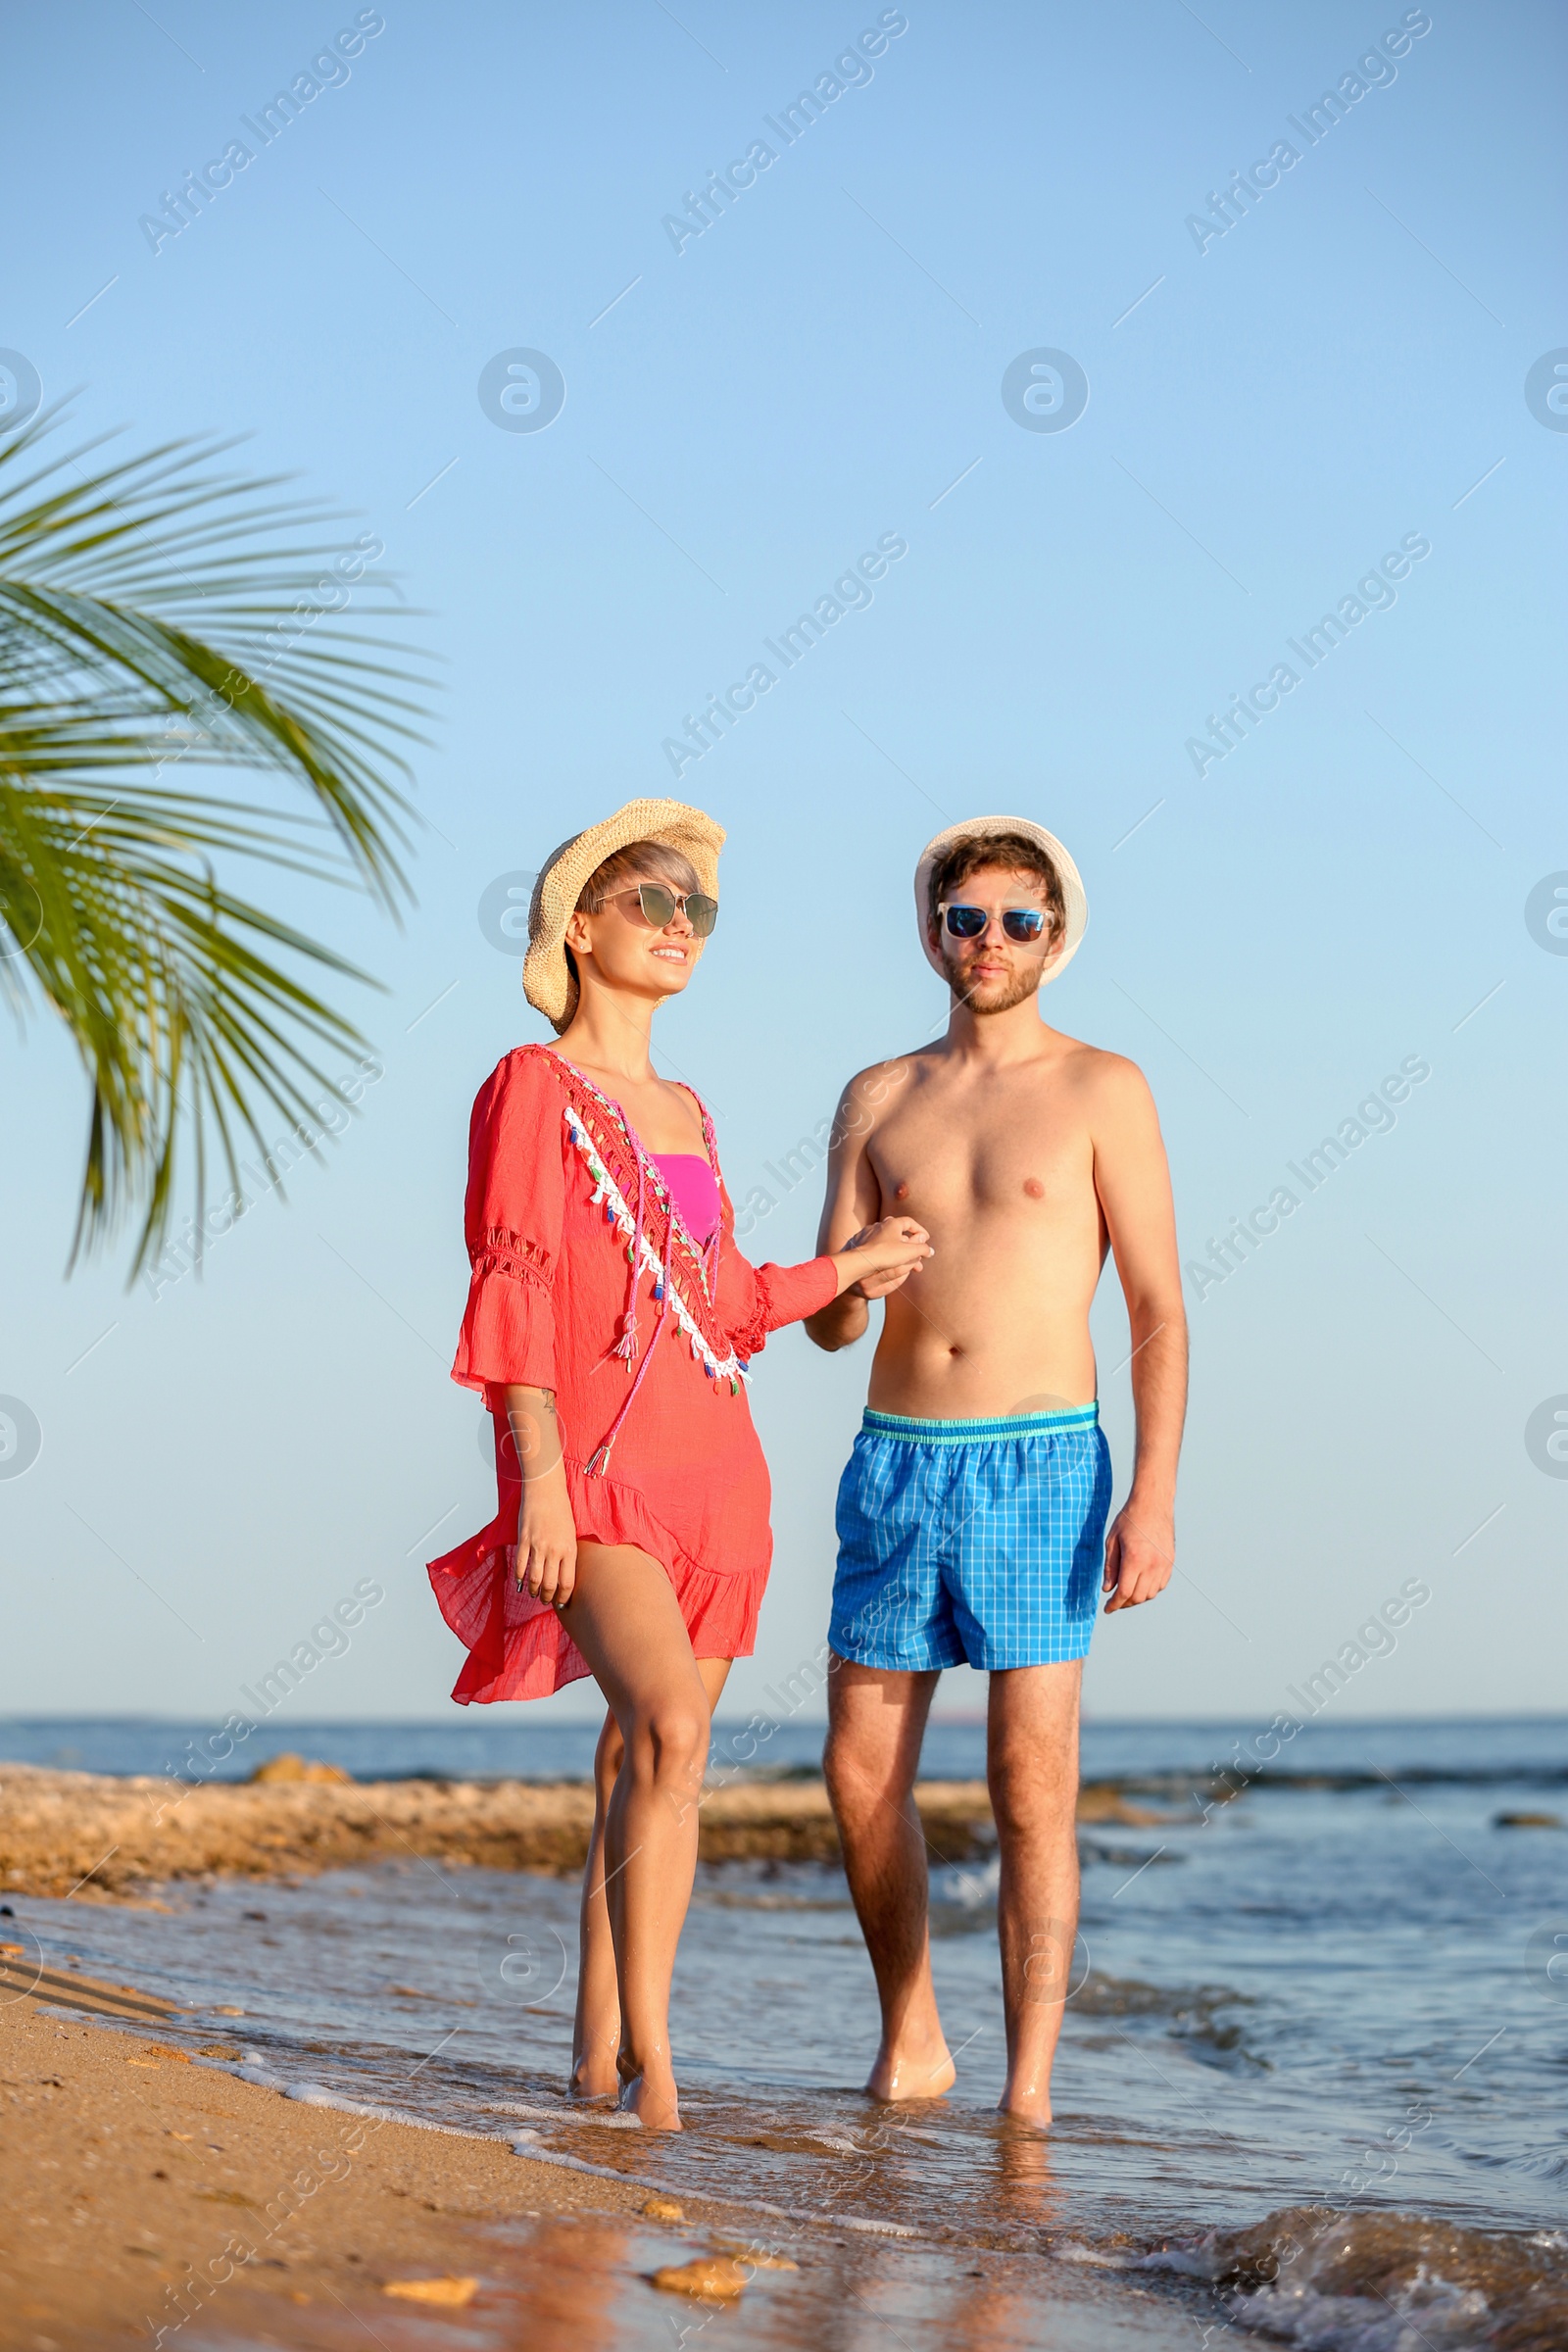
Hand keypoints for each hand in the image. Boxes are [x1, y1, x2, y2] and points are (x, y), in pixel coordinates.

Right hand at [516, 1473, 577, 1605]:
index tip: (562, 1603)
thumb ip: (568, 1554)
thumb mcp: (572, 1533)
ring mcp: (538, 1546)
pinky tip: (520, 1583)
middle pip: (550, 1585)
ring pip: (534, 1579)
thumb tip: (563, 1574)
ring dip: (533, 1591)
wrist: (546, 1489)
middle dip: (548, 1598)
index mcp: (570, 1550)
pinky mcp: (524, 1540)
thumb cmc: (561, 1510)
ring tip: (534, 1594)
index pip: (568, 1583)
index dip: (564, 1597)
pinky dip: (519, 1578)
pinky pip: (520, 1565)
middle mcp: (554, 1551)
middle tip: (546, 1601)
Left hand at [834, 1216, 932, 1299]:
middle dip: (907, 1241)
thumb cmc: (885, 1255)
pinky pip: (873, 1243)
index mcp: (892, 1223)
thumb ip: (922, 1249)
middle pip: (897, 1229)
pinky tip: (882, 1259)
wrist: (858, 1261)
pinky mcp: (858, 1241)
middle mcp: (879, 1224)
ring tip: (899, 1258)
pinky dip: (881, 1249)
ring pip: (884, 1237)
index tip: (925, 1239)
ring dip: (894, 1245)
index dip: (919, 1230)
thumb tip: (930, 1250)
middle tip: (914, 1253)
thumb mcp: (908, 1252)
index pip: (909, 1222)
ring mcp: (867, 1232)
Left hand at [1102, 1498, 1173, 1612]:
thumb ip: (1110, 1567)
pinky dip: (1150, 1590)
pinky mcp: (1170, 1562)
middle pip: (1138, 1597)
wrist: (1152, 1504)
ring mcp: (1164, 1564)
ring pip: (1151, 1594)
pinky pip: (1161, 1585)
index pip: (1125, 1592)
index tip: (1107, 1609)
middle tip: (1114, 1601)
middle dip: (1125, 1603)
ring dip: (1138, 1598)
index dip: (1115, 1605)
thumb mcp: (1112, 1541)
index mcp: (1135, 1559)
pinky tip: (1140, 1584)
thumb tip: (1108, 1589)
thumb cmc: (1129, 1519)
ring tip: (1126, 1593)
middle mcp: (1152, 1565)